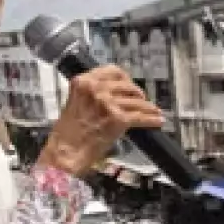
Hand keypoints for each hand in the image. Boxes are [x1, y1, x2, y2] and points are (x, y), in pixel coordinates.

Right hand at [38, 66, 163, 176]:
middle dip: (138, 94)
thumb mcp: (76, 102)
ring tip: (154, 111)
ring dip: (148, 108)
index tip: (130, 84)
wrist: (66, 152)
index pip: (113, 71)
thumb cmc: (69, 133)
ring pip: (137, 102)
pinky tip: (158, 121)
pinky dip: (152, 119)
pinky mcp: (118, 119)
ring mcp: (108, 103)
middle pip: (128, 86)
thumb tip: (116, 92)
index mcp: (84, 82)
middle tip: (142, 101)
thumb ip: (93, 93)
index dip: (126, 79)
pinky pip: (141, 117)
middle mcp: (96, 89)